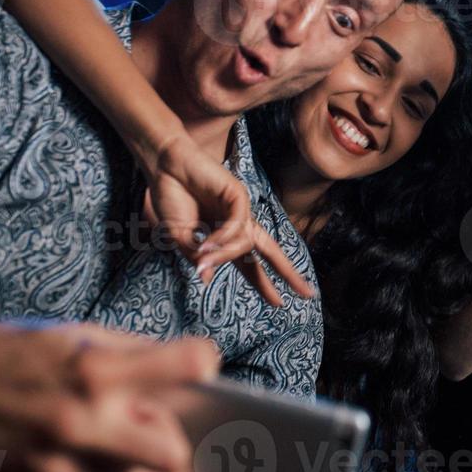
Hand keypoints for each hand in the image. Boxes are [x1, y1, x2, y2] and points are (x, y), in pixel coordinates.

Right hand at [0, 313, 217, 471]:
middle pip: (172, 452)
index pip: (183, 366)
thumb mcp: (74, 334)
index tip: (206, 365)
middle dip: (189, 446)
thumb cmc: (6, 352)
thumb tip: (184, 373)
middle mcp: (81, 420)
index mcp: (94, 369)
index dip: (203, 362)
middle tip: (197, 439)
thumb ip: (132, 354)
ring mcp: (60, 462)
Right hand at [143, 133, 315, 305]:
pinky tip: (207, 243)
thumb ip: (196, 257)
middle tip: (307, 294)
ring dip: (224, 254)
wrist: (164, 168)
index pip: (250, 265)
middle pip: (270, 252)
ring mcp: (240, 210)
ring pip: (245, 242)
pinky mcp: (238, 195)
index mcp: (225, 238)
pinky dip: (223, 237)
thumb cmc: (171, 198)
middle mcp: (238, 225)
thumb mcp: (179, 238)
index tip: (279, 303)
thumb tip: (207, 278)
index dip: (262, 284)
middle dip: (288, 273)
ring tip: (203, 257)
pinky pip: (238, 224)